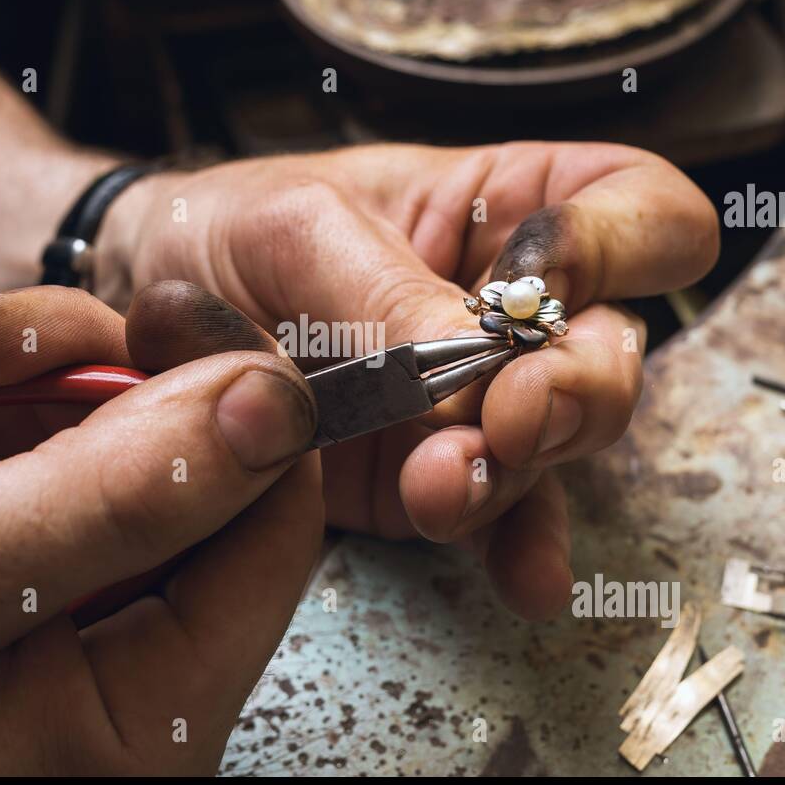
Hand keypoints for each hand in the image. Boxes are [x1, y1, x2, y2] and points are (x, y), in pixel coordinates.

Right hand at [0, 284, 321, 773]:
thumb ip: (123, 495)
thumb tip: (281, 407)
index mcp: (142, 723)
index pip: (271, 533)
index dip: (236, 403)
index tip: (164, 315)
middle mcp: (128, 687)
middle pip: (194, 476)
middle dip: (91, 377)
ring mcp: (74, 633)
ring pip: (116, 448)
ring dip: (13, 380)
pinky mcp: (18, 582)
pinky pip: (43, 457)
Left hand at [103, 142, 718, 617]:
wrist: (144, 317)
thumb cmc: (227, 230)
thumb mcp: (293, 228)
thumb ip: (386, 291)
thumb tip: (473, 379)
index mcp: (508, 205)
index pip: (640, 212)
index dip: (618, 248)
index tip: (534, 283)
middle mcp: (515, 309)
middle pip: (615, 348)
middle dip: (576, 387)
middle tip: (508, 413)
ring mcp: (481, 400)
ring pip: (560, 444)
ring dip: (515, 471)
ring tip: (440, 485)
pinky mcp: (434, 472)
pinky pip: (502, 517)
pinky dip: (513, 547)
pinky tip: (520, 580)